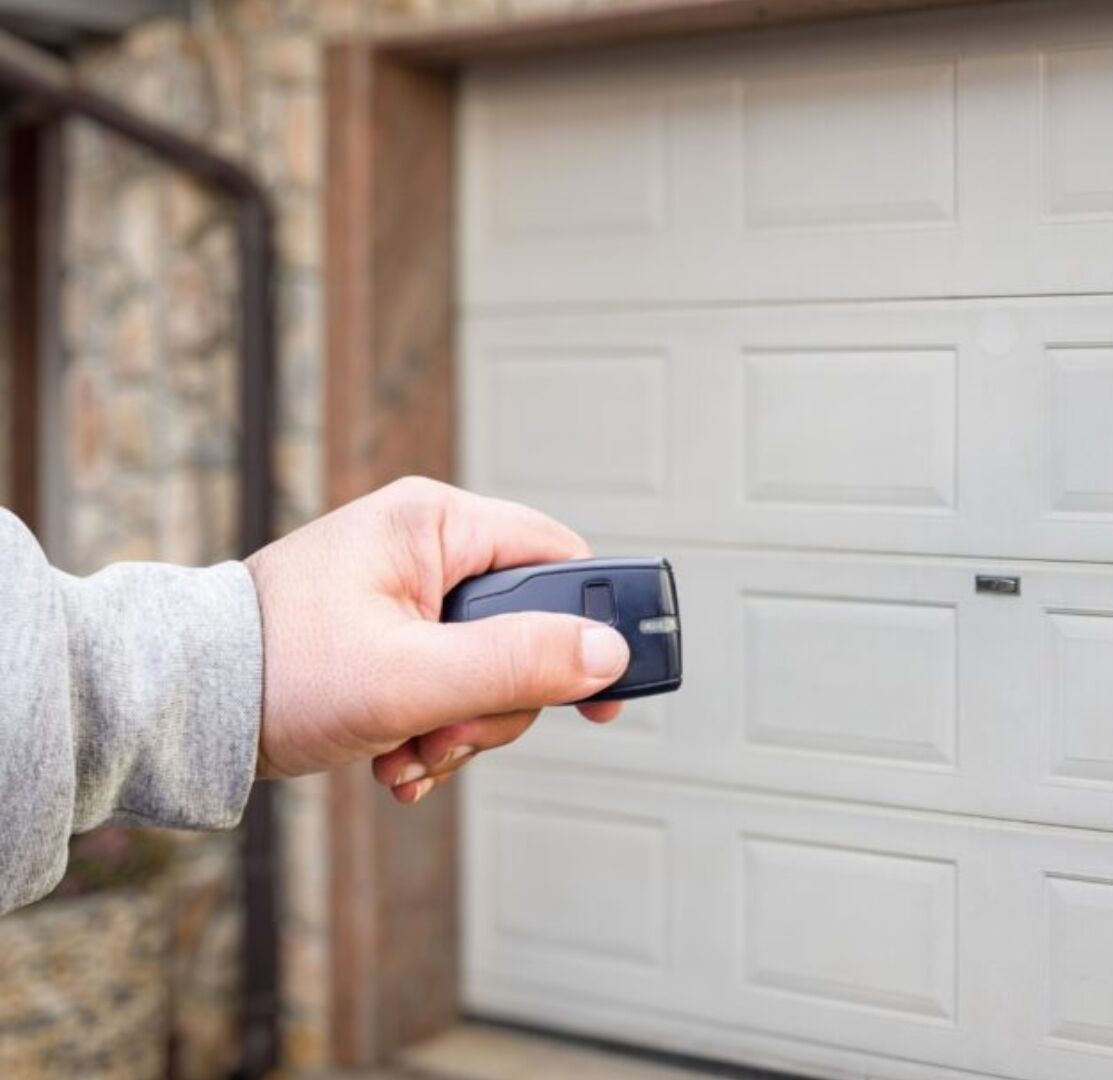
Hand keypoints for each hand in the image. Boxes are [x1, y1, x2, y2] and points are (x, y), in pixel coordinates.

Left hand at [244, 476, 628, 802]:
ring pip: (491, 670)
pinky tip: (396, 757)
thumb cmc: (274, 671)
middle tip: (450, 734)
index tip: (603, 695)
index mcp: (435, 523)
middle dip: (498, 702)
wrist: (179, 710)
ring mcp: (407, 594)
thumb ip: (517, 663)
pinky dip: (433, 732)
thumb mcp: (412, 676)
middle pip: (528, 630)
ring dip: (462, 729)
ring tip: (410, 752)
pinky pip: (451, 687)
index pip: (559, 559)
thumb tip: (608, 655)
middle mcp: (426, 547)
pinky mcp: (391, 637)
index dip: (592, 627)